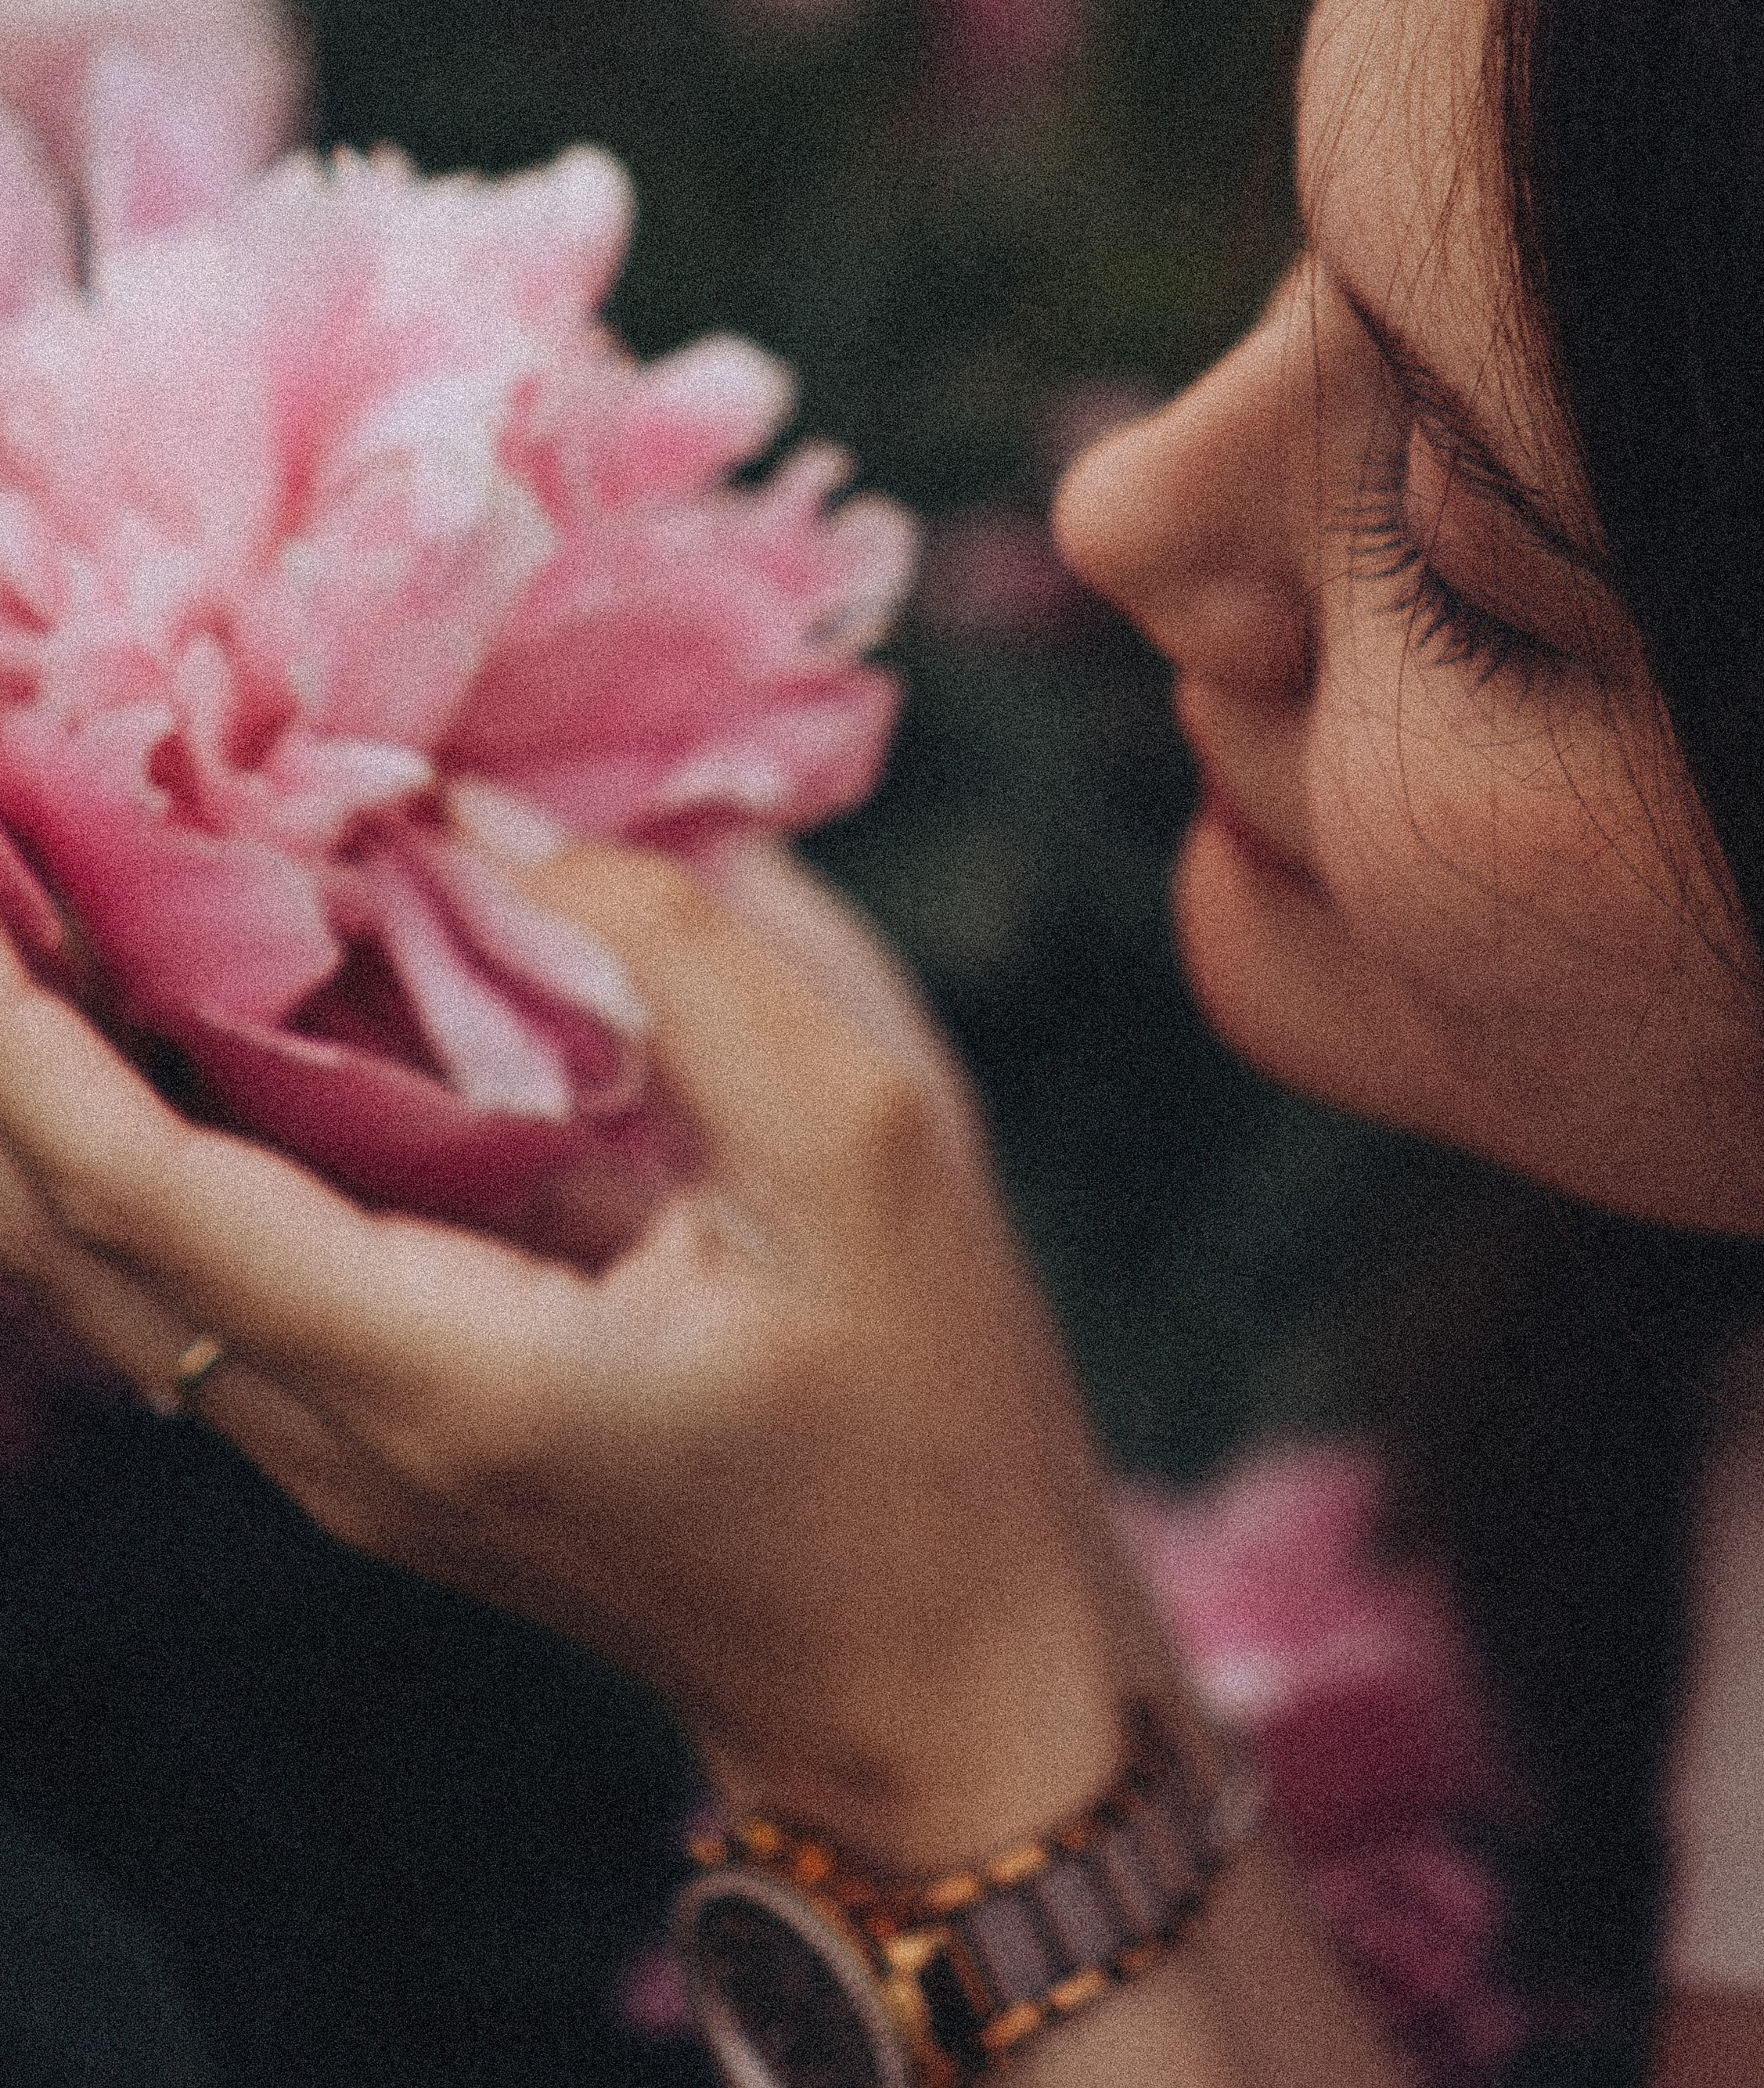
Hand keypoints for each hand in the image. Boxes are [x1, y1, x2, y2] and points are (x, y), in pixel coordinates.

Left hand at [0, 842, 1155, 1870]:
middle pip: (76, 1235)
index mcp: (446, 1373)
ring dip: (53, 1092)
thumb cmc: (932, 1418)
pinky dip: (144, 1140)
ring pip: (119, 1267)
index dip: (23, 1035)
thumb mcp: (868, 1143)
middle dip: (4, 1046)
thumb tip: (484, 815)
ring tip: (48, 896)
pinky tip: (178, 1012)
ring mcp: (351, 1456)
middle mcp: (347, 1434)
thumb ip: (681, 956)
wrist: (942, 1676)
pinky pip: (205, 1281)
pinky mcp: (389, 1439)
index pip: (143, 1192)